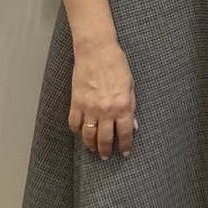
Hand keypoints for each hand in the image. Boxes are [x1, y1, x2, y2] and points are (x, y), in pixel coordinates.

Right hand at [68, 37, 136, 158]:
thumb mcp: (130, 85)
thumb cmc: (116, 64)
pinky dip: (77, 130)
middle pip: (105, 139)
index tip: (125, 152)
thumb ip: (131, 105)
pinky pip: (75, 123)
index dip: (125, 145)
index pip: (124, 133)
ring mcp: (89, 108)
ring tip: (93, 149)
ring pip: (88, 135)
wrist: (97, 51)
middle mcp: (106, 110)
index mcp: (122, 105)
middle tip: (106, 156)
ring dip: (91, 145)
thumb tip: (132, 124)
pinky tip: (81, 132)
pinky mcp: (76, 103)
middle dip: (106, 150)